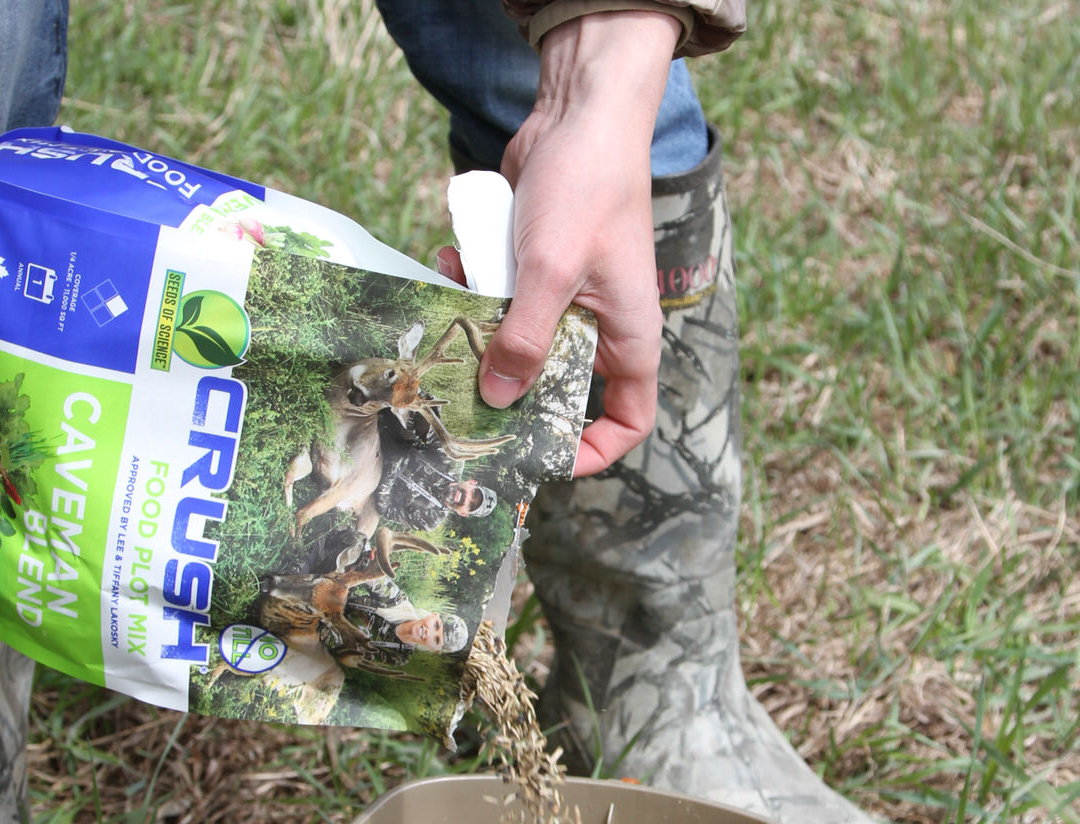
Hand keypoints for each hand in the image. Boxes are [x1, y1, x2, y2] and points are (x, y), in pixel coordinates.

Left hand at [477, 11, 680, 477]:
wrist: (580, 111)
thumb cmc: (587, 188)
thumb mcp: (551, 273)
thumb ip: (523, 339)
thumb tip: (497, 399)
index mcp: (628, 338)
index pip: (629, 419)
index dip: (594, 448)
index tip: (547, 456)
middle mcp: (602, 326)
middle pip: (561, 388)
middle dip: (514, 393)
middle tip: (468, 398)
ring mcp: (569, 298)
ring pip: (523, 344)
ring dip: (483, 333)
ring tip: (450, 314)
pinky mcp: (538, 270)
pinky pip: (504, 300)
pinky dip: (476, 289)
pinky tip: (450, 262)